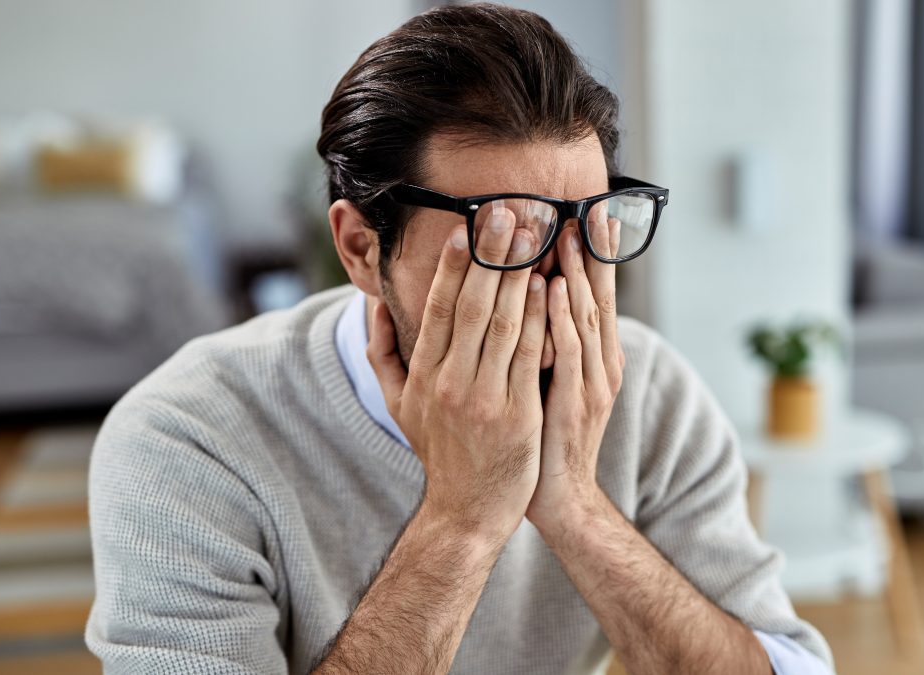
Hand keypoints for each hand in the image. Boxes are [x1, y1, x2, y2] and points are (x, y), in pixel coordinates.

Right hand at [367, 205, 548, 543]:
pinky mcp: (519, 414)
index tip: (466, 227)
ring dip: (520, 275)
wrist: (467, 511)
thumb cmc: (438, 451)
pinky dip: (541, 318)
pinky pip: (531, 356)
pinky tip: (550, 285)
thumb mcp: (398, 405)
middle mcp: (450, 383)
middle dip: (492, 255)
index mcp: (423, 375)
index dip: (453, 266)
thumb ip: (382, 352)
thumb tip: (373, 305)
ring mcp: (485, 399)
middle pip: (473, 307)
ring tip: (535, 235)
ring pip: (504, 324)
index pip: (439, 309)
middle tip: (509, 211)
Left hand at [526, 207, 624, 529]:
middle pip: (598, 297)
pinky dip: (561, 318)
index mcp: (596, 357)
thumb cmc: (545, 436)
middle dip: (591, 252)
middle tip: (584, 207)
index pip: (594, 295)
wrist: (558, 495)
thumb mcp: (550, 381)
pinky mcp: (575, 402)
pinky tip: (551, 288)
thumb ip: (546, 341)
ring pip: (584, 317)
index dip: (594, 255)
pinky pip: (568, 351)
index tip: (589, 213)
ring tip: (567, 232)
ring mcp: (592, 383)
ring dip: (575, 273)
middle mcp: (601, 364)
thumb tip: (530, 299)